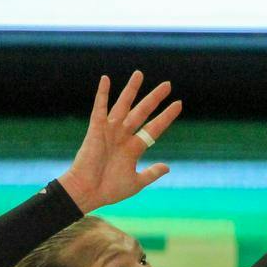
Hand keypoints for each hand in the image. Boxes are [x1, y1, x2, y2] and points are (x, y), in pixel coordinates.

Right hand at [57, 72, 181, 213]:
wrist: (88, 192)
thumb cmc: (109, 190)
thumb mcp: (136, 182)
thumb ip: (151, 173)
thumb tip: (167, 167)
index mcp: (134, 148)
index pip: (154, 127)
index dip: (166, 116)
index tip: (179, 104)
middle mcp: (123, 136)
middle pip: (142, 112)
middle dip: (155, 98)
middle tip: (167, 84)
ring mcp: (110, 131)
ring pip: (123, 105)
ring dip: (131, 90)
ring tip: (139, 74)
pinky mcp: (95, 130)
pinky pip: (99, 108)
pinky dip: (102, 94)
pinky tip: (106, 79)